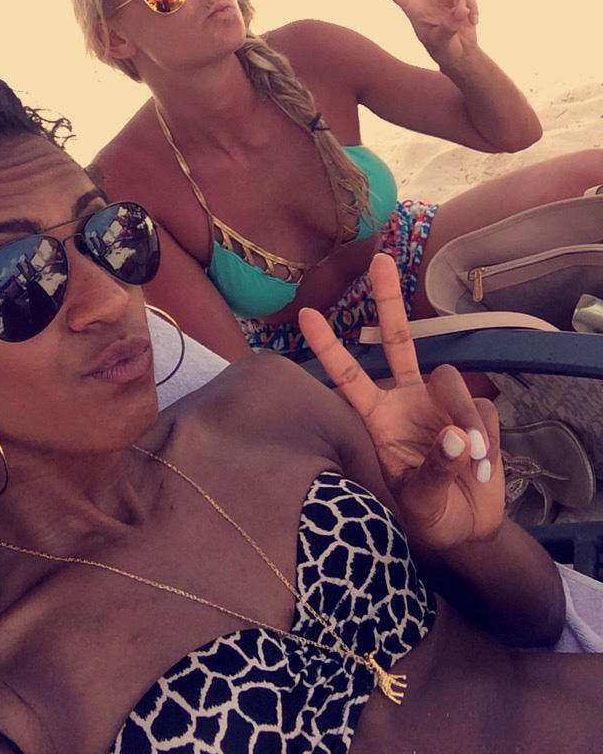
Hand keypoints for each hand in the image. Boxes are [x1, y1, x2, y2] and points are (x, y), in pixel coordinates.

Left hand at [298, 255, 504, 551]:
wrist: (466, 531)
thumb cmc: (428, 516)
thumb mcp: (419, 504)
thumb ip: (433, 472)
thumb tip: (456, 436)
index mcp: (377, 418)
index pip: (349, 378)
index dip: (329, 348)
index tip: (305, 314)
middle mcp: (407, 400)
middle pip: (398, 341)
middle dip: (389, 301)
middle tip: (381, 261)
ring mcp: (442, 403)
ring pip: (452, 381)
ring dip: (465, 418)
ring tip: (472, 462)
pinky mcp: (476, 413)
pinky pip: (482, 411)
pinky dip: (485, 440)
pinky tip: (483, 468)